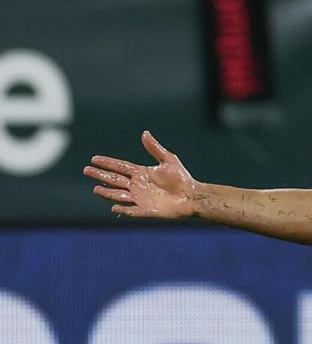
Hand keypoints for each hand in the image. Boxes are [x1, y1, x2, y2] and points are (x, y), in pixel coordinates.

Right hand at [84, 131, 201, 218]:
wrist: (193, 196)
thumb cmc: (182, 178)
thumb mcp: (168, 160)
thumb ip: (155, 148)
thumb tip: (145, 133)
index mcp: (140, 173)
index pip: (120, 166)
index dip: (107, 163)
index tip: (93, 159)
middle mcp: (137, 185)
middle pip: (115, 180)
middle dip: (100, 176)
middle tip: (86, 171)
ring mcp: (141, 198)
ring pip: (119, 195)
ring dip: (108, 193)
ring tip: (96, 189)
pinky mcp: (147, 210)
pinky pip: (133, 211)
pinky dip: (124, 210)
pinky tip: (115, 207)